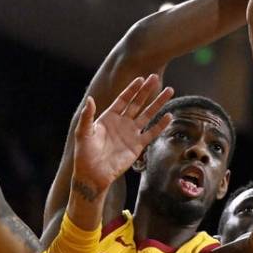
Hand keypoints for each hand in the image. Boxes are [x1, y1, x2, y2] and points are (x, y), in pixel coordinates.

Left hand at [71, 75, 173, 201]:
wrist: (93, 174)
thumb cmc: (85, 154)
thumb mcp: (83, 133)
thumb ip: (87, 116)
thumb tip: (90, 99)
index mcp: (109, 117)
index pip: (123, 99)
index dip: (132, 89)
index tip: (141, 78)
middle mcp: (122, 122)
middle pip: (137, 103)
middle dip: (147, 90)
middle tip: (156, 77)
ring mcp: (131, 133)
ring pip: (147, 115)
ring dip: (158, 103)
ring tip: (169, 91)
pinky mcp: (137, 145)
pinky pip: (151, 132)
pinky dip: (160, 125)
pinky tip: (168, 115)